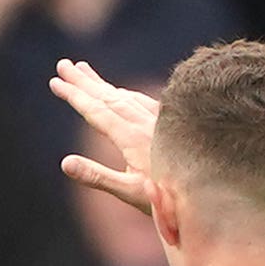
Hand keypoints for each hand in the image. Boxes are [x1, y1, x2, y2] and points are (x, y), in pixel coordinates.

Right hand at [50, 58, 161, 211]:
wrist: (209, 194)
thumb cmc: (167, 200)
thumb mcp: (129, 192)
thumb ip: (97, 177)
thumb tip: (65, 163)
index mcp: (130, 137)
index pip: (96, 110)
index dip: (74, 96)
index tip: (55, 82)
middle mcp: (143, 122)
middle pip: (108, 95)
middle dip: (83, 81)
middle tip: (62, 64)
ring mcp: (158, 121)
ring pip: (125, 95)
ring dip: (102, 84)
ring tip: (84, 70)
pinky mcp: (170, 124)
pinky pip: (143, 101)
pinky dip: (126, 93)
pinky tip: (124, 93)